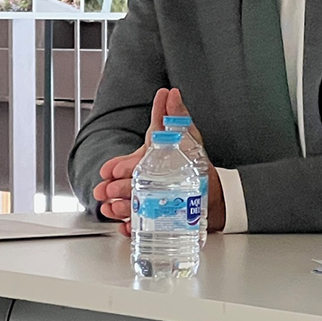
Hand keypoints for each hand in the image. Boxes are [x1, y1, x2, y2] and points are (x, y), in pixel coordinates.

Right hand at [92, 88, 225, 233]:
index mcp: (147, 161)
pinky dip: (131, 228)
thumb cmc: (194, 163)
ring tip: (114, 209)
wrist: (213, 193)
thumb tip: (170, 92)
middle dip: (113, 187)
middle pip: (124, 185)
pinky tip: (128, 228)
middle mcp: (144, 181)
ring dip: (118, 207)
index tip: (109, 170)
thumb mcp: (185, 136)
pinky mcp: (155, 219)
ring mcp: (148, 200)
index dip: (116, 167)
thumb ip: (174, 115)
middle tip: (107, 191)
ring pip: (128, 204)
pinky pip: (139, 226)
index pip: (125, 164)